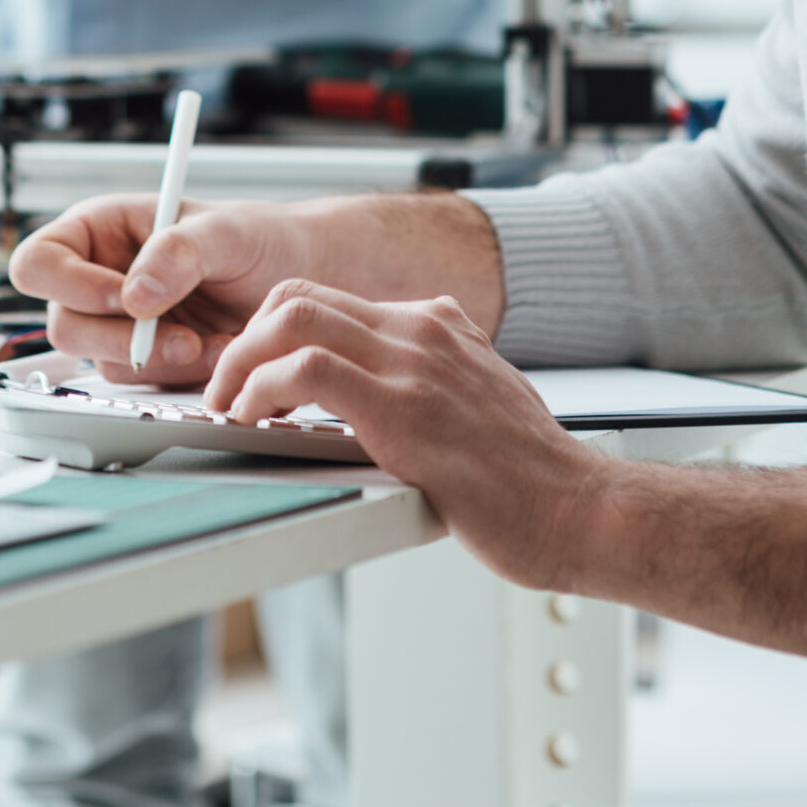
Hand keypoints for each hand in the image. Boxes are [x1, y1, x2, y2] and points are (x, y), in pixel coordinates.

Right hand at [8, 195, 320, 382]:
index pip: (39, 261)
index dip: (68, 285)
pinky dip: (178, 375)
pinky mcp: (146, 357)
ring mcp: (120, 321)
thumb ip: (178, 252)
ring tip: (210, 341)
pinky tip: (215, 352)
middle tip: (180, 336)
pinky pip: (140, 381)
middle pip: (64, 324)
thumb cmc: (261, 237)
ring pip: (100, 361)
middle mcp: (99, 275)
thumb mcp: (226, 231)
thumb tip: (134, 294)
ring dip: (157, 360)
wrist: (302, 277)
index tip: (124, 298)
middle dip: (121, 337)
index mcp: (101, 228)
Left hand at [203, 279, 606, 587]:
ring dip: (241, 361)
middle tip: (226, 388)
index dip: (273, 331)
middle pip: (299, 295)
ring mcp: (414, 362)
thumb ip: (434, 381)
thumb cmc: (532, 477)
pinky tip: (256, 421)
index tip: (251, 371)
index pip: (328, 298)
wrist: (580, 510)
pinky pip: (307, 370)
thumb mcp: (481, 399)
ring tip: (229, 403)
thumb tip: (383, 400)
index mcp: (436, 324)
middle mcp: (423, 329)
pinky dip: (262, 389)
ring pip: (293, 318)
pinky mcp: (404, 408)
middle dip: (245, 339)